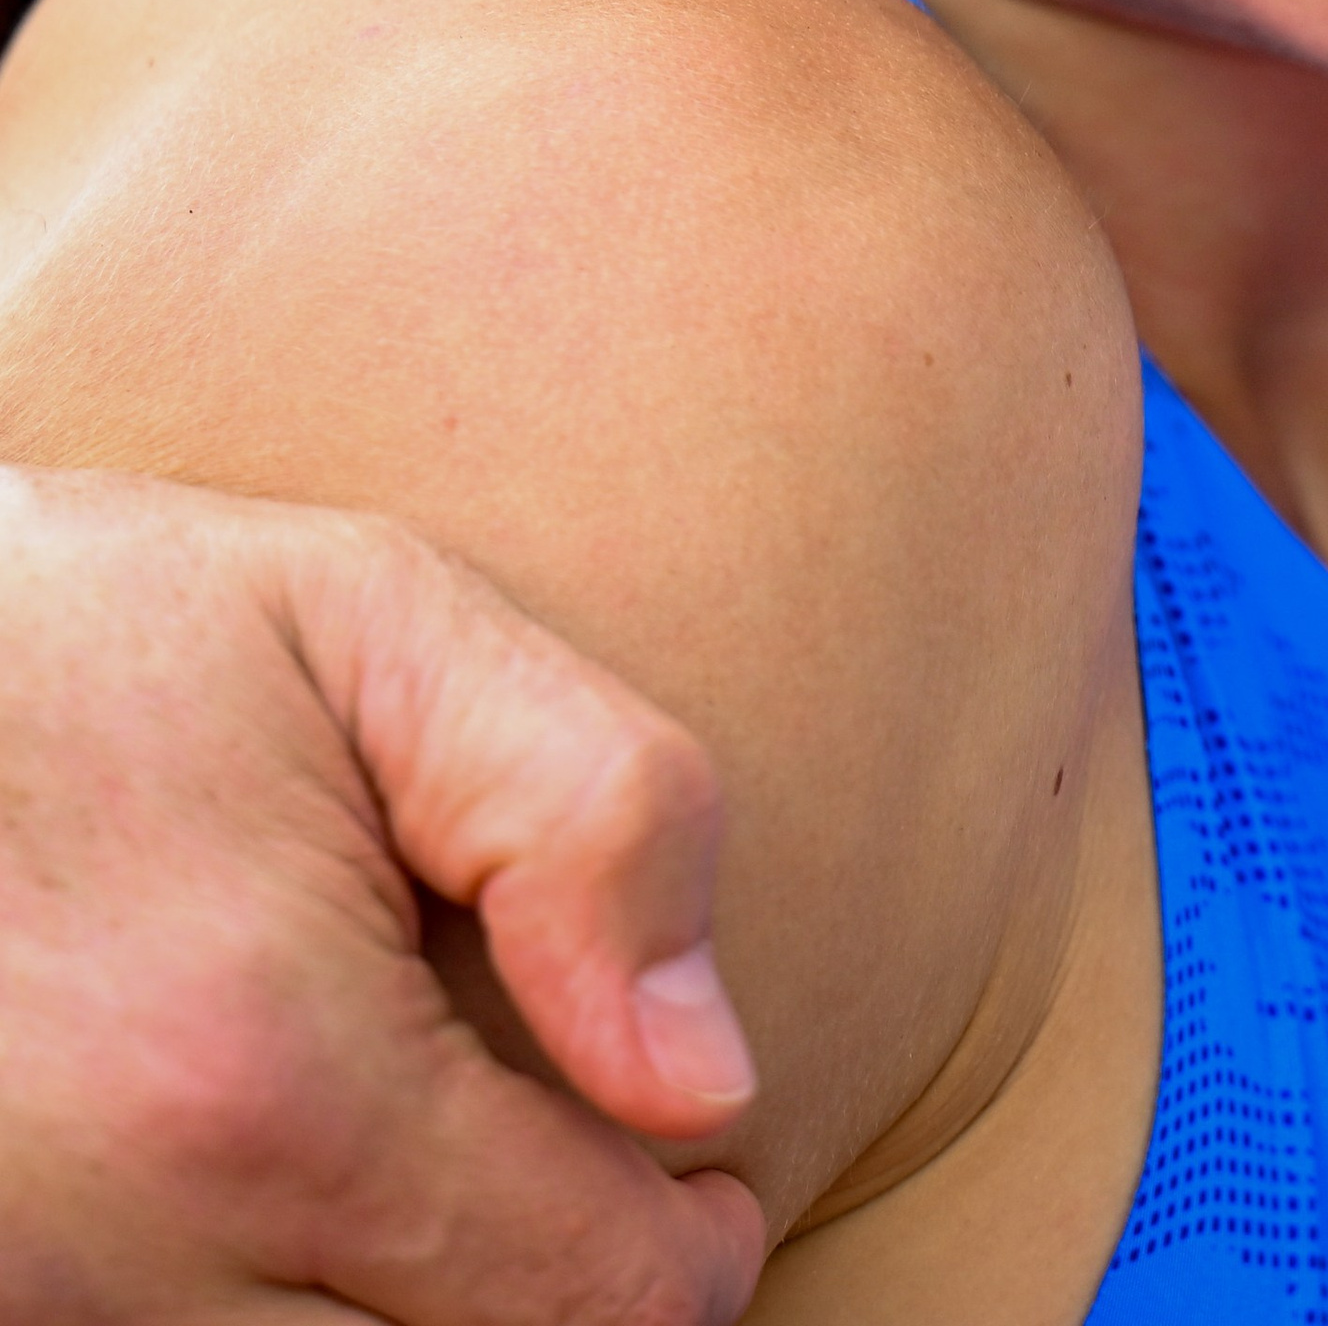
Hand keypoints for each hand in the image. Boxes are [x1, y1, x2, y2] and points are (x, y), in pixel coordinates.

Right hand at [0, 465, 764, 1321]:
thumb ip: (591, 816)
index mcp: (276, 1081)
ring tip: (452, 1182)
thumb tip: (708, 1076)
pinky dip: (270, 1308)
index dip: (695, 1245)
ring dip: (412, 1315)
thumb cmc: (97, 630)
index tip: (699, 1160)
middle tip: (582, 1172)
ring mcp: (30, 1298)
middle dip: (562, 1301)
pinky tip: (299, 1202)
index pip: (595, 1306)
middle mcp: (138, 1253)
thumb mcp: (377, 622)